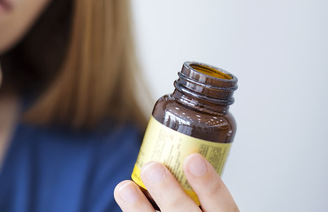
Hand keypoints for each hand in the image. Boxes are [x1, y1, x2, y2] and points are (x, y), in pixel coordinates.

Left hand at [114, 154, 239, 210]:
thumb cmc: (197, 209)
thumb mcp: (210, 200)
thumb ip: (199, 182)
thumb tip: (176, 143)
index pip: (224, 204)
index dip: (209, 183)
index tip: (193, 159)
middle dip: (168, 192)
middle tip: (153, 167)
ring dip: (140, 206)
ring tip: (126, 187)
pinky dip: (131, 211)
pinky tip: (123, 195)